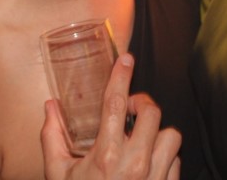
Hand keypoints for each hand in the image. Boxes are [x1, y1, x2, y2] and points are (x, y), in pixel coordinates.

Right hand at [42, 54, 181, 179]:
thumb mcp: (59, 175)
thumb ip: (52, 138)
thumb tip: (49, 107)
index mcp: (104, 156)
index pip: (115, 104)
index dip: (121, 76)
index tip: (126, 58)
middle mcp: (133, 164)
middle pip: (152, 112)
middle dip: (142, 104)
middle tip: (131, 110)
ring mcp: (154, 178)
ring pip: (172, 135)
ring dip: (159, 132)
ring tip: (143, 137)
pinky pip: (177, 159)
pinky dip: (166, 155)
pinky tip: (151, 160)